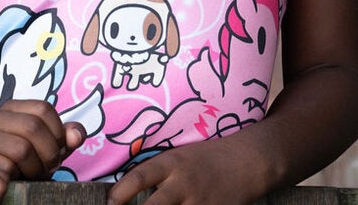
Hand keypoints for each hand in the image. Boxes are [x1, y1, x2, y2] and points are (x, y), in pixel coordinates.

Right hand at [0, 99, 85, 179]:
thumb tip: (76, 136)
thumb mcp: (49, 147)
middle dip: (49, 152)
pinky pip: (8, 168)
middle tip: (50, 167)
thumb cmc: (26, 162)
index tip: (59, 149)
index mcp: (12, 108)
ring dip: (36, 168)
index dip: (58, 132)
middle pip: (33, 127)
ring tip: (36, 174)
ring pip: (21, 149)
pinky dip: (21, 177)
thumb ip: (65, 138)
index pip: (43, 108)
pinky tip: (20, 179)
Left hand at [104, 136, 270, 204]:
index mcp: (171, 164)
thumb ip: (155, 174)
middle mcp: (184, 184)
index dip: (119, 193)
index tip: (109, 204)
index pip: (139, 178)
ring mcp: (200, 203)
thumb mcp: (178, 157)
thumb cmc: (206, 159)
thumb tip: (121, 193)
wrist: (248, 162)